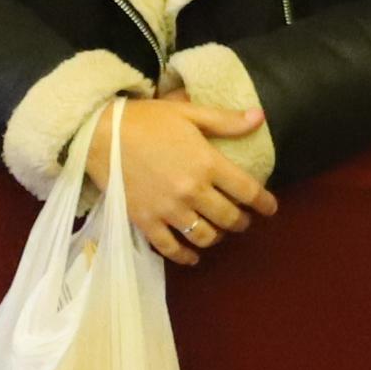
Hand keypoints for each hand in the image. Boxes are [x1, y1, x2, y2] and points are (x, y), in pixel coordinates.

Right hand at [111, 93, 275, 262]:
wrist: (99, 134)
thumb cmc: (146, 119)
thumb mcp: (188, 112)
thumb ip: (225, 120)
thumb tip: (260, 117)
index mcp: (206, 162)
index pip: (247, 190)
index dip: (264, 202)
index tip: (270, 208)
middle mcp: (192, 191)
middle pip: (229, 218)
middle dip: (241, 221)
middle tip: (242, 219)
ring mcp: (169, 210)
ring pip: (205, 236)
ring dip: (217, 237)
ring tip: (217, 231)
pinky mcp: (146, 222)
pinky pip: (172, 248)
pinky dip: (186, 257)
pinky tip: (193, 256)